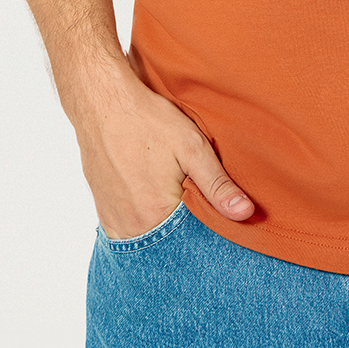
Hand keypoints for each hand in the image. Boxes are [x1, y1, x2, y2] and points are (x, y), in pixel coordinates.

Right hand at [70, 66, 254, 239]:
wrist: (103, 103)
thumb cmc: (148, 121)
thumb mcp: (192, 146)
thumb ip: (218, 184)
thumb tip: (245, 213)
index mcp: (156, 215)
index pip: (192, 242)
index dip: (208, 230)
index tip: (217, 217)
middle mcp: (131, 228)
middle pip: (169, 243)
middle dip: (186, 234)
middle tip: (193, 199)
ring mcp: (114, 222)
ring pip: (148, 240)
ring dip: (164, 229)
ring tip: (173, 198)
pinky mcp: (103, 213)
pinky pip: (127, 232)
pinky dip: (144, 225)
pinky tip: (152, 201)